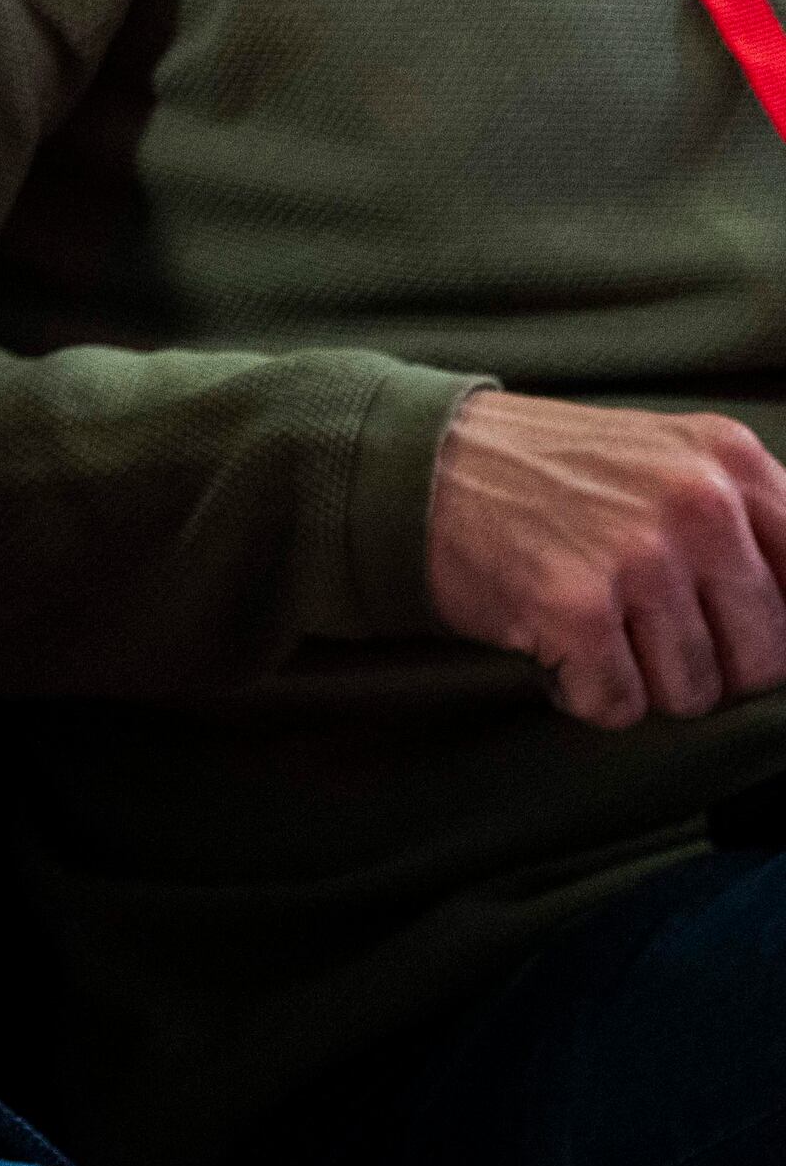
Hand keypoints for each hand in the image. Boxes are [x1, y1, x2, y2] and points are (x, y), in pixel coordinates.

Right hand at [427, 388, 785, 725]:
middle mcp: (699, 503)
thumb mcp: (666, 460)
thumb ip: (745, 520)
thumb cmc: (544, 475)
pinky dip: (583, 692)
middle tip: (646, 635)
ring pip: (695, 692)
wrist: (414, 462)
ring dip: (641, 682)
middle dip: (708, 666)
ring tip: (594, 632)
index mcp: (731, 461)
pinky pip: (620, 705)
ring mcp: (639, 555)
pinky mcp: (576, 606)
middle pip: (767, 658)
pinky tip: (554, 646)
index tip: (729, 632)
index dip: (775, 629)